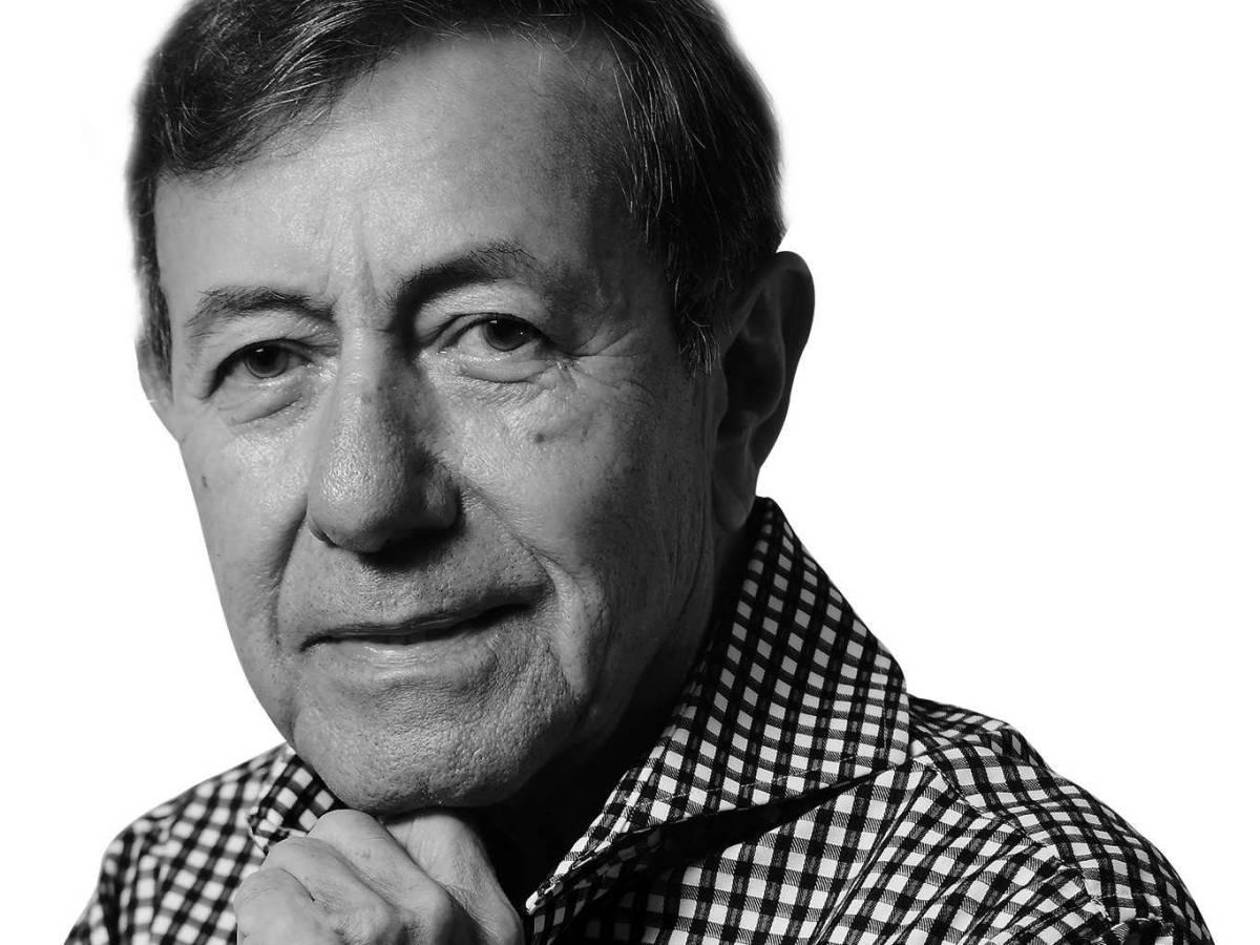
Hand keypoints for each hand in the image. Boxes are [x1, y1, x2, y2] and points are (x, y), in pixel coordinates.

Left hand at [234, 809, 522, 943]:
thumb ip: (446, 897)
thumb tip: (388, 833)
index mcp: (491, 924)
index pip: (435, 818)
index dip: (383, 842)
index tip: (364, 882)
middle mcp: (443, 918)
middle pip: (351, 826)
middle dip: (322, 870)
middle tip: (324, 929)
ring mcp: (383, 930)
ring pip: (299, 853)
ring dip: (283, 898)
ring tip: (301, 943)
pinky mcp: (316, 943)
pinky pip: (263, 890)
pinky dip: (256, 922)